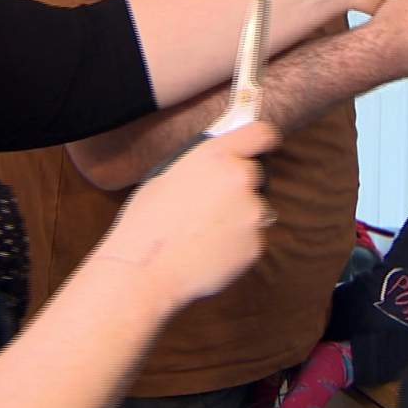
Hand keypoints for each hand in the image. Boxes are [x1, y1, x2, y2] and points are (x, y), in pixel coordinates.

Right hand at [94, 122, 280, 312]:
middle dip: (239, 187)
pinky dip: (236, 246)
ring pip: (253, 210)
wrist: (145, 274)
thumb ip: (202, 166)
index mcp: (216, 156)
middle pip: (254, 175)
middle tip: (210, 207)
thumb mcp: (166, 177)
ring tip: (201, 235)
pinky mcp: (257, 243)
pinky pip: (251, 239)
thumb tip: (218, 166)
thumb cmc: (146, 226)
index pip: (260, 134)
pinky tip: (207, 253)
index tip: (263, 147)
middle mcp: (240, 178)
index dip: (262, 141)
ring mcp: (253, 212)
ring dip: (237, 219)